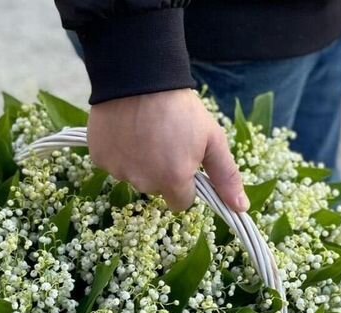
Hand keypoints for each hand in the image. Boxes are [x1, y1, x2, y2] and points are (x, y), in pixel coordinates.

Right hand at [87, 89, 249, 211]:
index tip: (183, 163)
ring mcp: (119, 171)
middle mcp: (145, 182)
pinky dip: (119, 152)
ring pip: (134, 177)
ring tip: (143, 132)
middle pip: (157, 189)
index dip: (185, 184)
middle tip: (164, 141)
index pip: (181, 202)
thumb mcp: (212, 139)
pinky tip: (125, 131)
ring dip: (139, 163)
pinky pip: (113, 164)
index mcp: (174, 180)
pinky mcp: (100, 159)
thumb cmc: (180, 108)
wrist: (139, 76)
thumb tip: (241, 208)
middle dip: (162, 172)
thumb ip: (225, 176)